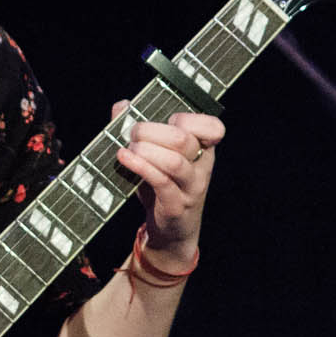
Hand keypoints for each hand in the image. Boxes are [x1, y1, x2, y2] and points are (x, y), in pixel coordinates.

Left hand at [111, 100, 224, 266]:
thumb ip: (141, 130)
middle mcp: (202, 167)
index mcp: (203, 150)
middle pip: (183, 139)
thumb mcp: (156, 157)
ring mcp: (191, 188)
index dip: (189, 118)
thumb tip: (122, 106)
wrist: (172, 231)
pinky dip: (140, 166)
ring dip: (146, 150)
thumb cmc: (163, 188)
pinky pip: (161, 182)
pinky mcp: (175, 205)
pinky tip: (124, 158)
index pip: (213, 127)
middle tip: (133, 134)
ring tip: (128, 148)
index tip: (167, 120)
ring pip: (174, 162)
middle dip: (152, 131)